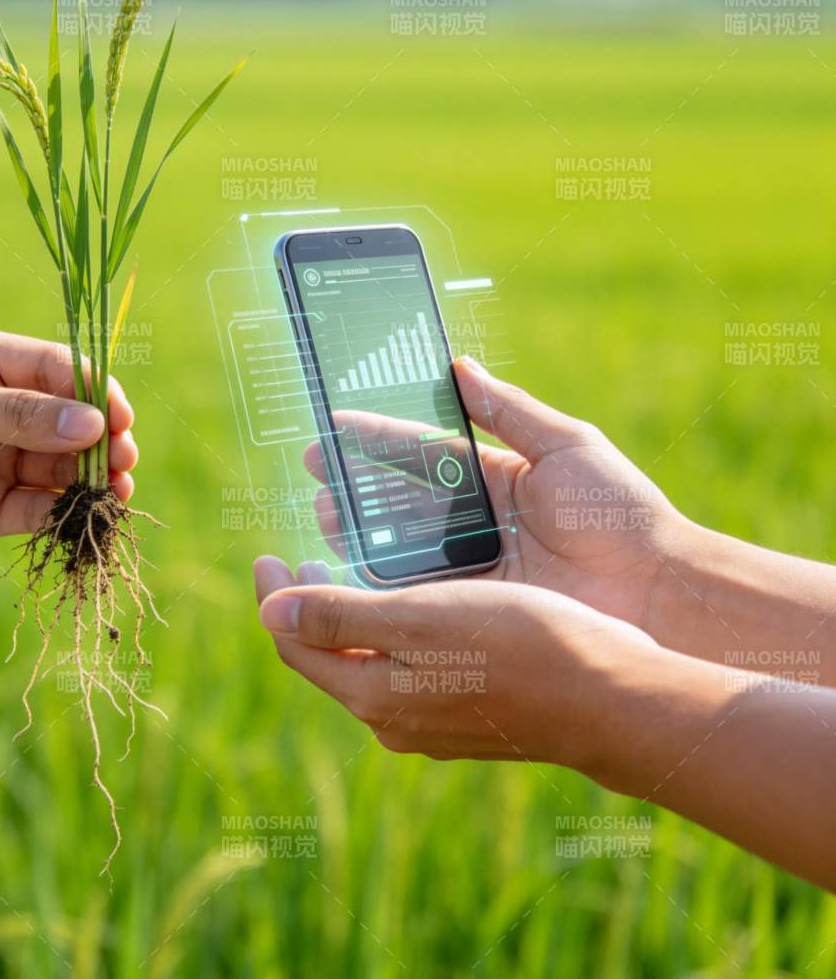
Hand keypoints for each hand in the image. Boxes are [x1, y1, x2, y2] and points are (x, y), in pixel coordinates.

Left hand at [0, 327, 137, 562]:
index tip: (120, 416)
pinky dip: (64, 514)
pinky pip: (39, 510)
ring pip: (62, 468)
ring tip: (115, 490)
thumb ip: (17, 416)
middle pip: (70, 420)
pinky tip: (81, 516)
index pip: (59, 368)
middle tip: (124, 458)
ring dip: (92, 479)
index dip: (96, 390)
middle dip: (103, 438)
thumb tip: (94, 424)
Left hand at [254, 556, 655, 767]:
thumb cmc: (517, 644)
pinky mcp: (473, 718)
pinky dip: (395, 635)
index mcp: (374, 696)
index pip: (298, 644)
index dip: (276, 595)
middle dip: (310, 608)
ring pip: (372, 666)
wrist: (608, 698)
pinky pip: (412, 672)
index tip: (267, 552)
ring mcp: (436, 725)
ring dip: (353, 621)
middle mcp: (396, 720)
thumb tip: (267, 611)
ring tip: (352, 574)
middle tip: (302, 559)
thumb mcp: (419, 618)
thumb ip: (340, 616)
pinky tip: (417, 607)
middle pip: (330, 660)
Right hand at [305, 358, 680, 634]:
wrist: (660, 593)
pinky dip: (388, 586)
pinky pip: (425, 597)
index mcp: (500, 479)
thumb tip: (459, 365)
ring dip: (362, 536)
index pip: (424, 454)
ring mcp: (480, 571)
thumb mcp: (567, 446)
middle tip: (319, 483)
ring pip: (405, 550)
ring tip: (326, 520)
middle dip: (357, 492)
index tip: (333, 431)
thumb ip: (509, 409)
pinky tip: (353, 572)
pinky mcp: (481, 613)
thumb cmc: (622, 515)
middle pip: (405, 504)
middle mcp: (483, 525)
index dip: (377, 442)